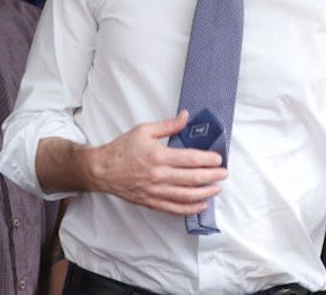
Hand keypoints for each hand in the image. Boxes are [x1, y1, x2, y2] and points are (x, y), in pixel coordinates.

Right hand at [85, 111, 227, 215]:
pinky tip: (201, 205)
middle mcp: (159, 176)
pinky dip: (190, 208)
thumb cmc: (122, 149)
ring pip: (186, 196)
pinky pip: (175, 209)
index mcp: (159, 156)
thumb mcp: (144, 130)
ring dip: (205, 193)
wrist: (102, 170)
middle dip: (212, 176)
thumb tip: (186, 117)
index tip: (218, 159)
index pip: (190, 159)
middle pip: (193, 178)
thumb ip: (168, 125)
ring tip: (216, 189)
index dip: (208, 160)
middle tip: (223, 173)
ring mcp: (156, 191)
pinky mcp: (152, 202)